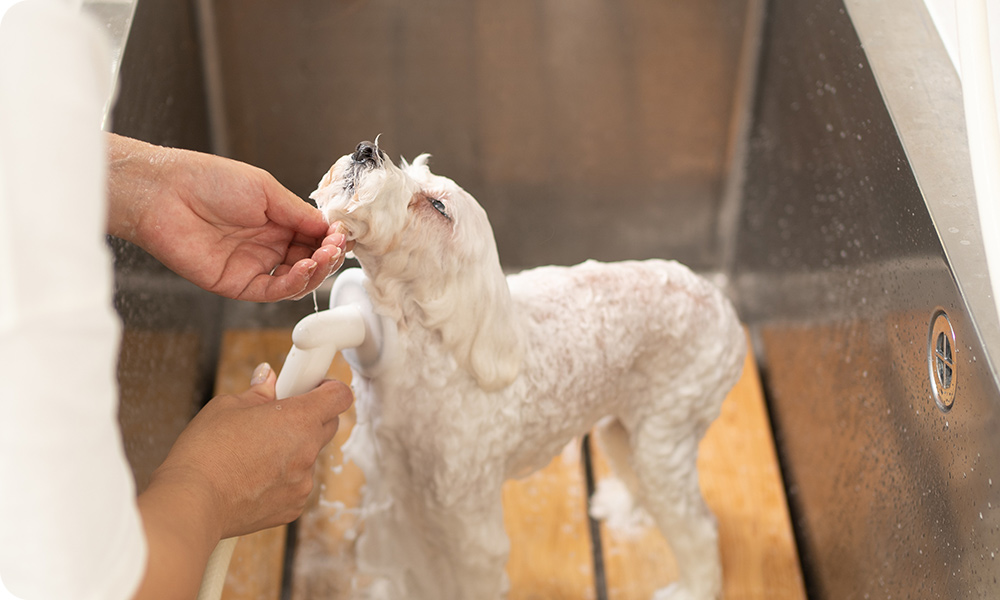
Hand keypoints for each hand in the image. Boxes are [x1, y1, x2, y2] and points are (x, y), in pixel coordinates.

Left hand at [107, 134, 351, 301]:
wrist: (164, 192)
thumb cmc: (207, 181)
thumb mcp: (265, 190)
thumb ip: (298, 213)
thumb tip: (329, 228)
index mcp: (274, 221)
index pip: (313, 237)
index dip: (330, 239)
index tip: (342, 234)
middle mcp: (265, 245)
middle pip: (309, 261)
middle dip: (327, 256)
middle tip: (335, 247)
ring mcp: (252, 265)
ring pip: (295, 280)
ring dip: (315, 271)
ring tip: (323, 257)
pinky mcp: (236, 284)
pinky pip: (272, 291)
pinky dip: (293, 283)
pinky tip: (304, 268)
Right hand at [133, 364, 352, 598]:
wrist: (192, 503)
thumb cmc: (205, 452)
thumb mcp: (227, 406)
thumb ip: (258, 392)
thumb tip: (268, 379)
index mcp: (298, 419)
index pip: (340, 396)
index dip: (329, 388)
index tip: (313, 387)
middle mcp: (308, 451)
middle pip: (328, 425)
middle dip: (309, 416)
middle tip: (279, 416)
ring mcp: (303, 482)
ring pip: (309, 457)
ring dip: (293, 450)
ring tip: (255, 452)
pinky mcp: (294, 507)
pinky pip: (297, 484)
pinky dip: (283, 478)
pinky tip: (252, 477)